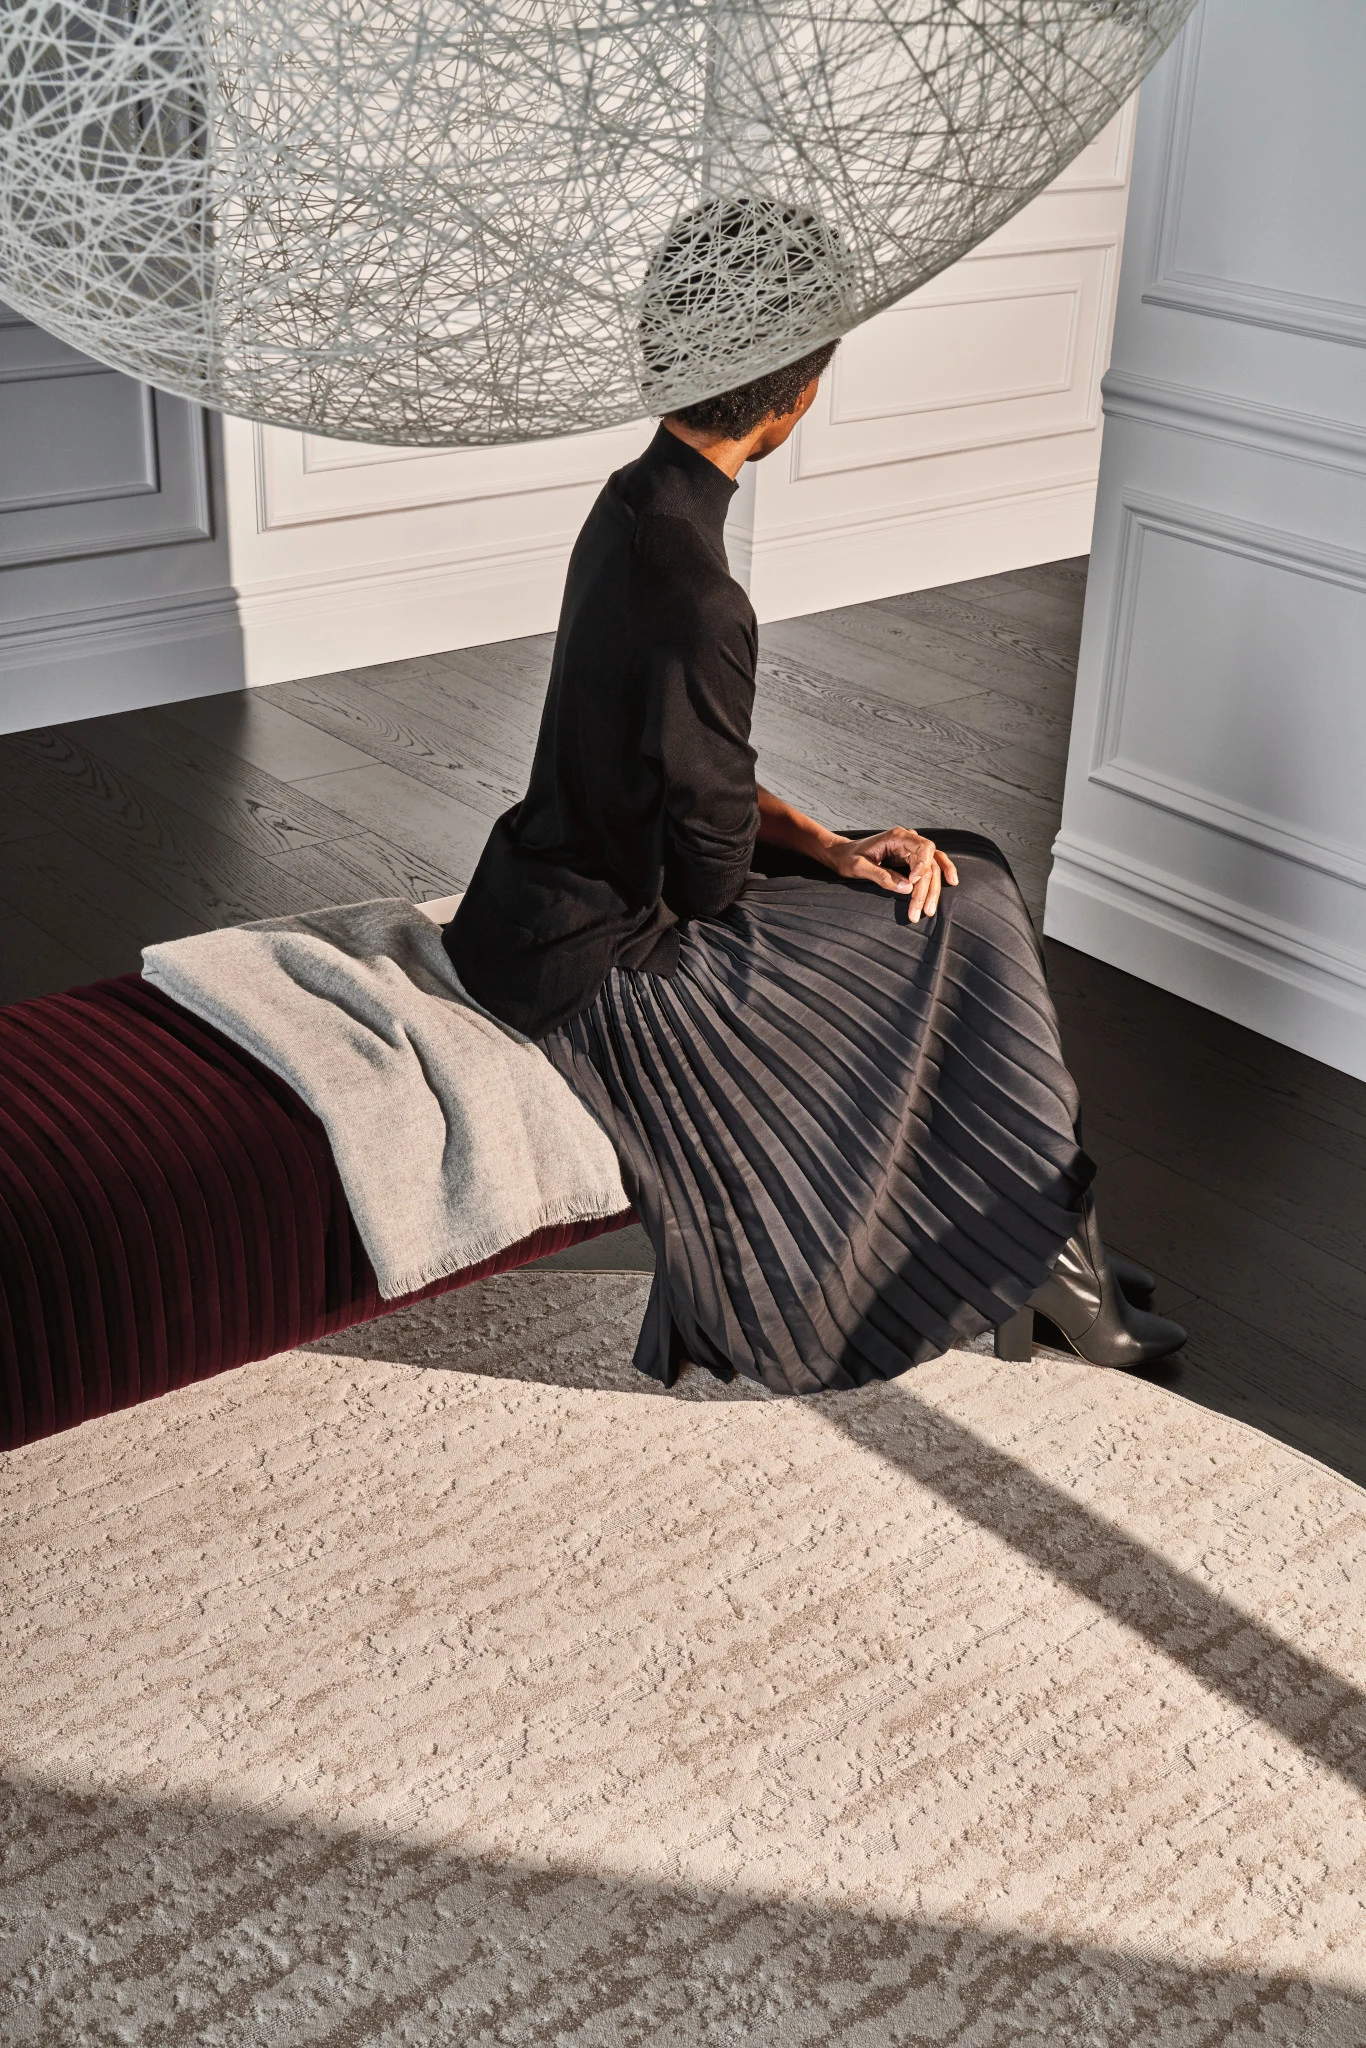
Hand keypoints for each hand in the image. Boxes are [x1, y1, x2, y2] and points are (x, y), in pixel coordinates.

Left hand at [823, 828, 958, 921]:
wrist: (842, 855)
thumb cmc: (848, 858)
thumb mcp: (859, 867)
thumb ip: (882, 876)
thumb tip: (907, 888)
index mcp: (897, 837)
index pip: (923, 847)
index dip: (923, 866)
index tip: (913, 883)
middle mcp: (908, 840)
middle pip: (929, 863)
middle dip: (927, 888)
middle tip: (922, 911)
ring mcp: (911, 849)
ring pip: (932, 868)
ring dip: (933, 890)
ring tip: (928, 911)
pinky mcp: (910, 859)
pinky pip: (931, 866)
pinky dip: (941, 875)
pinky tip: (951, 883)